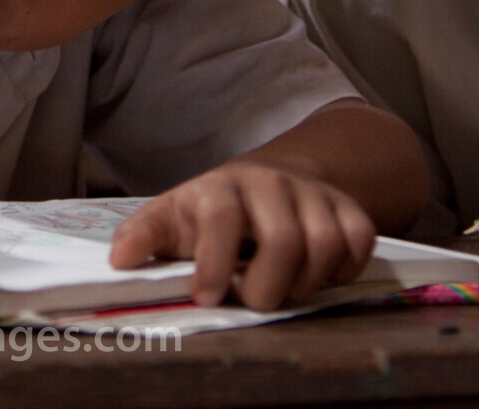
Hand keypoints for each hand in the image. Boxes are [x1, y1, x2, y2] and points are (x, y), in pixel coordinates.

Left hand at [108, 162, 375, 310]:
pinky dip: (342, 270)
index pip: (223, 218)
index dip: (214, 262)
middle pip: (285, 240)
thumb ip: (144, 236)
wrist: (269, 178)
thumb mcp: (172, 218)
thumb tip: (119, 260)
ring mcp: (311, 193)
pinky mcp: (347, 205)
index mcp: (220, 187)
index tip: (205, 297)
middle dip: (267, 287)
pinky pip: (360, 242)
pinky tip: (318, 275)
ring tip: (282, 289)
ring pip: (325, 246)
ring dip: (305, 285)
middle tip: (251, 299)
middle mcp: (269, 183)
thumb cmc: (210, 211)